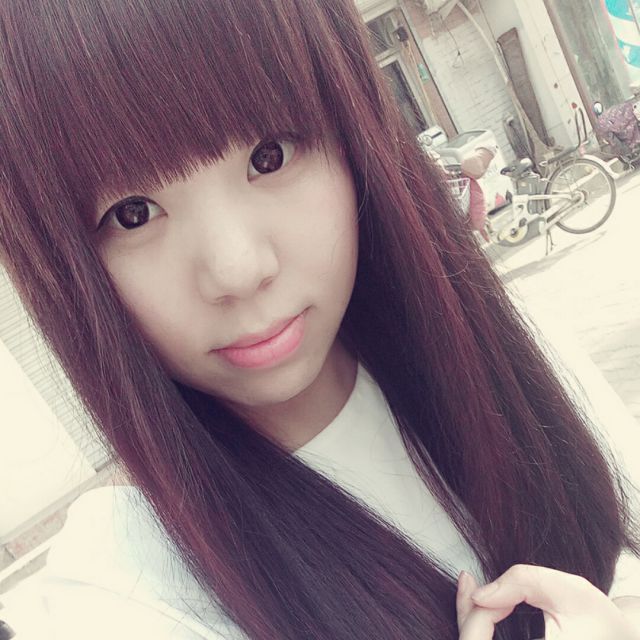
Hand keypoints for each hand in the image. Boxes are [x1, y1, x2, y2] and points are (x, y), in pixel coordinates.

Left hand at [456, 564, 639, 639]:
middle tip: (469, 584)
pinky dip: (480, 636)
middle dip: (468, 619)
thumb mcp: (566, 590)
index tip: (476, 585)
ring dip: (471, 629)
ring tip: (473, 597)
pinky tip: (483, 614)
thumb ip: (520, 582)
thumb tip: (478, 594)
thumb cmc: (598, 620)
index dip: (473, 613)